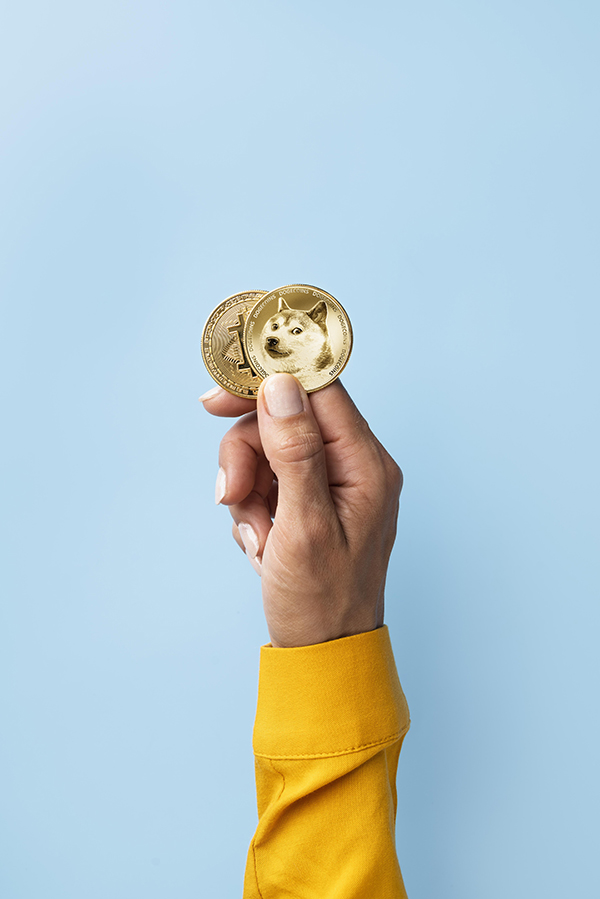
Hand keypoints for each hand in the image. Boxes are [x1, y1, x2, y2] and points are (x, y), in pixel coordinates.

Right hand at [200, 375, 401, 647]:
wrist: (321, 652)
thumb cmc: (322, 600)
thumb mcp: (304, 526)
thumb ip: (295, 453)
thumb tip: (280, 386)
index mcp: (366, 464)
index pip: (318, 391)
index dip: (266, 385)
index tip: (217, 400)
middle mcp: (353, 465)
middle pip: (283, 419)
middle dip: (247, 456)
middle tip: (232, 493)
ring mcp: (330, 483)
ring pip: (266, 450)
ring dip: (246, 490)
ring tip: (257, 536)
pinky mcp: (307, 500)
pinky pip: (265, 479)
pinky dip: (251, 508)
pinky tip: (261, 543)